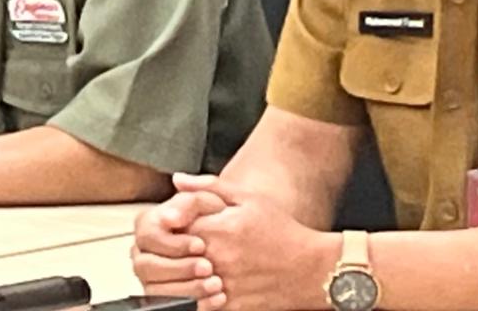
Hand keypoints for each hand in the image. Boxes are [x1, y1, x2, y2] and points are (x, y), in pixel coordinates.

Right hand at [131, 182, 225, 304]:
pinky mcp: (165, 297)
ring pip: (155, 290)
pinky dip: (194, 304)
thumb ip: (194, 196)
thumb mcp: (212, 200)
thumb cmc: (220, 217)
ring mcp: (152, 277)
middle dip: (179, 268)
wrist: (235, 239)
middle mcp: (144, 252)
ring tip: (216, 284)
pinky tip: (216, 299)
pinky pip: (169, 306)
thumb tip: (172, 206)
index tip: (200, 244)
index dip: (172, 242)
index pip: (148, 235)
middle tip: (208, 267)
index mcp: (149, 225)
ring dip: (186, 289)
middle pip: (146, 266)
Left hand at [175, 174, 339, 310]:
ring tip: (182, 270)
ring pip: (181, 286)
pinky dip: (195, 299)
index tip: (169, 228)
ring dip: (177, 279)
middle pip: (170, 259)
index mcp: (217, 229)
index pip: (170, 228)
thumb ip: (208, 187)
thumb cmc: (281, 230)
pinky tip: (200, 289)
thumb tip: (177, 180)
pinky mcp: (233, 307)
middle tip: (169, 251)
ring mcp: (224, 285)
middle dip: (166, 254)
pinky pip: (201, 307)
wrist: (312, 269)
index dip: (165, 228)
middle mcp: (217, 258)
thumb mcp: (247, 199)